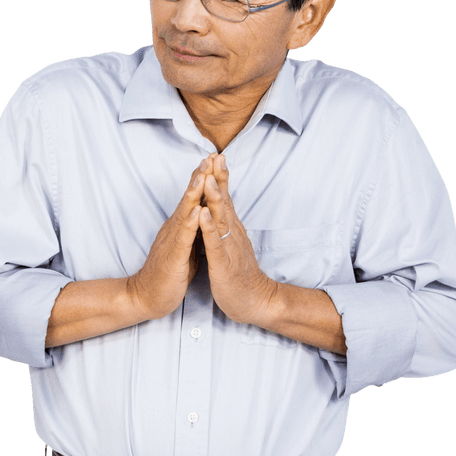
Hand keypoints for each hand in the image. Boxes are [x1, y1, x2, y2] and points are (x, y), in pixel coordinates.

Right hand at [126, 159, 208, 319]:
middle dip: (200, 175)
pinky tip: (196, 209)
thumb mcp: (185, 247)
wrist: (147, 296)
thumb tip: (203, 216)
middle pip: (189, 197)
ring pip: (185, 211)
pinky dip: (190, 221)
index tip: (214, 159)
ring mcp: (172, 240)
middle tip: (210, 155)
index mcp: (180, 227)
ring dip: (194, 191)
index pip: (193, 198)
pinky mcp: (173, 255)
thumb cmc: (168, 274)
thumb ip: (193, 231)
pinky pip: (182, 236)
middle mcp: (174, 228)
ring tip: (203, 173)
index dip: (203, 178)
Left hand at [199, 154, 277, 324]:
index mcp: (231, 228)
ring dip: (214, 198)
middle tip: (216, 155)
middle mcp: (233, 233)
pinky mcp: (223, 262)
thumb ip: (227, 226)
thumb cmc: (238, 273)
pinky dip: (208, 228)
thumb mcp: (231, 244)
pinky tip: (202, 214)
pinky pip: (214, 243)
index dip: (220, 177)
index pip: (225, 198)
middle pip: (225, 201)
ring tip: (207, 178)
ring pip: (221, 218)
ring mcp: (229, 246)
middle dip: (219, 178)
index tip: (215, 155)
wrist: (254, 301)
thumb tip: (222, 208)